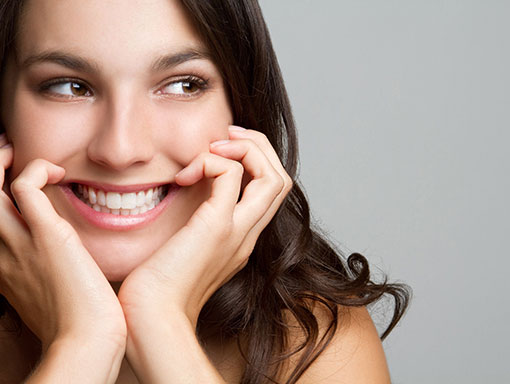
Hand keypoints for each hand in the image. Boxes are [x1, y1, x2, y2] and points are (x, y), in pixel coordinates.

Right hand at [0, 136, 125, 351]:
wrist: (86, 338)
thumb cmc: (74, 321)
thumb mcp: (45, 295)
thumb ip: (42, 274)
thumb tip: (58, 263)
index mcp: (1, 267)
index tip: (5, 186)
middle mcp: (1, 252)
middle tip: (4, 155)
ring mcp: (20, 242)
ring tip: (16, 152)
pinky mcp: (48, 235)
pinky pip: (27, 187)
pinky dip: (37, 169)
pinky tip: (59, 172)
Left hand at [117, 126, 292, 325]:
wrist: (150, 319)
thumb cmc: (157, 289)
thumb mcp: (184, 252)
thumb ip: (194, 227)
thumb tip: (184, 195)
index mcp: (241, 239)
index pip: (270, 192)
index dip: (256, 162)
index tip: (222, 151)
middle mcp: (247, 234)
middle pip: (282, 179)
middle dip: (259, 147)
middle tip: (226, 136)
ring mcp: (237, 231)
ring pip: (273, 176)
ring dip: (247, 148)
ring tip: (215, 146)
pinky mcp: (216, 226)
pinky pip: (231, 174)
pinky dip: (212, 160)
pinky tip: (185, 174)